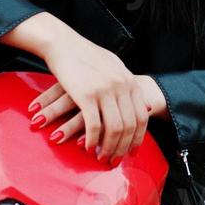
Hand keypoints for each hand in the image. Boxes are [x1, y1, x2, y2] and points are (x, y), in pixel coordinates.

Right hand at [30, 41, 162, 162]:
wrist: (63, 44)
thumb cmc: (85, 56)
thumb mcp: (113, 67)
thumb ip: (126, 84)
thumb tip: (141, 102)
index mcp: (129, 81)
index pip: (141, 117)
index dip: (137, 137)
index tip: (131, 151)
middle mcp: (121, 86)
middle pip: (129, 126)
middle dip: (122, 148)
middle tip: (114, 160)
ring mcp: (105, 90)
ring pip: (114, 129)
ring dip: (108, 147)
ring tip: (102, 157)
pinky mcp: (86, 95)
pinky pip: (94, 125)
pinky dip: (93, 140)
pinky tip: (88, 147)